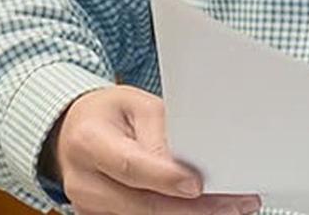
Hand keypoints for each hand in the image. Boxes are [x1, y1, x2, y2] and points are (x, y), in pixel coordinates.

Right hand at [46, 85, 261, 214]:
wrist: (73, 131)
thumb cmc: (108, 113)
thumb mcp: (135, 105)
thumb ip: (161, 131)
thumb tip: (192, 160)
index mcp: (89, 142)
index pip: (130, 165)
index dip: (165, 178)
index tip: (197, 185)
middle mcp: (84, 181)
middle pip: (142, 204)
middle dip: (193, 208)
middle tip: (235, 204)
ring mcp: (89, 207)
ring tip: (231, 208)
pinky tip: (204, 210)